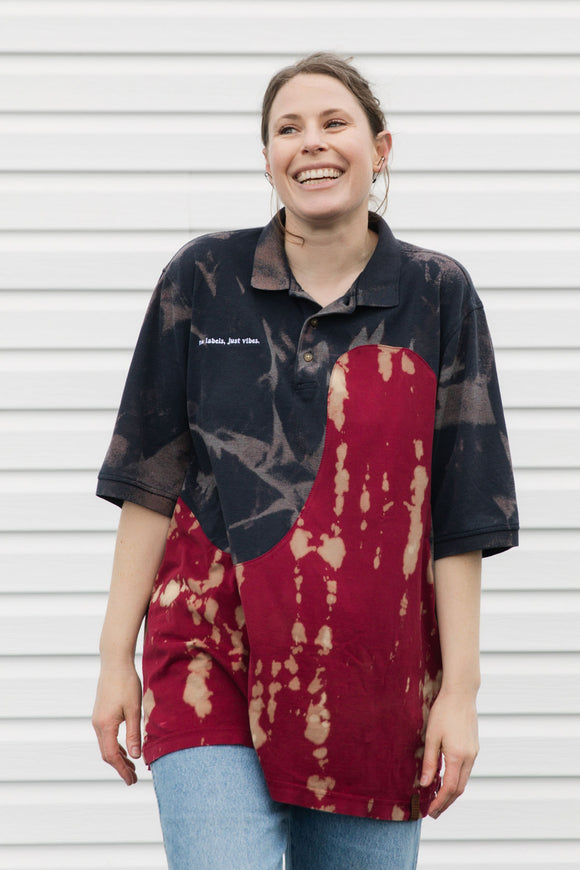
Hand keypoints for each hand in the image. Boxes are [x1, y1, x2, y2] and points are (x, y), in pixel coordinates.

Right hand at [92, 661, 142, 785]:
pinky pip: (106, 736)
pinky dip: (115, 746)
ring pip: (106, 745)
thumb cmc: (127, 683)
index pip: (112, 755)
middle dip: (119, 767)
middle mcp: (98, 724)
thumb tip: (136, 756)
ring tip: (131, 766)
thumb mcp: (134, 709)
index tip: (131, 781)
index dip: (122, 770)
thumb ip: (134, 733)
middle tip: (132, 778)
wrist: (114, 663)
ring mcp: (97, 719)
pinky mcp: (100, 713)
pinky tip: (125, 748)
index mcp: (106, 725)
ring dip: (118, 757)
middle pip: (107, 753)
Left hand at [420, 688, 478, 818]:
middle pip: (459, 789)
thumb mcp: (431, 736)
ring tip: (438, 799)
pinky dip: (457, 780)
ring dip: (452, 792)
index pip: (450, 788)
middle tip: (434, 812)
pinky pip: (466, 770)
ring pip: (464, 780)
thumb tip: (426, 784)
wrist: (461, 694)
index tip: (430, 812)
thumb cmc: (443, 712)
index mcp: (457, 756)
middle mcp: (469, 757)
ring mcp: (473, 752)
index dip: (440, 802)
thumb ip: (430, 762)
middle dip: (446, 802)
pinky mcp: (474, 747)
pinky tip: (446, 779)